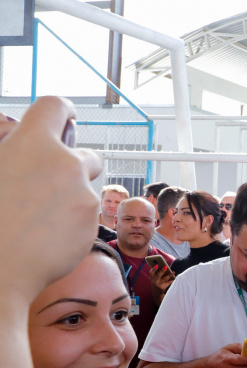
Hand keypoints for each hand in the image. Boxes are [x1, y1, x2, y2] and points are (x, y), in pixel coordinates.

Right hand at [0, 97, 101, 303]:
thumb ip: (11, 156)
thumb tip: (19, 157)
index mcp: (31, 143)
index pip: (55, 107)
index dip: (61, 111)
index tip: (66, 116)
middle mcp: (65, 163)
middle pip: (85, 154)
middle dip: (74, 166)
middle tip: (51, 183)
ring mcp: (83, 193)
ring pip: (86, 189)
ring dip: (72, 197)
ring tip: (41, 218)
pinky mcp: (92, 222)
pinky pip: (86, 216)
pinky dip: (73, 223)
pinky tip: (47, 237)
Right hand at [149, 264, 174, 305]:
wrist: (156, 294)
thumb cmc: (157, 284)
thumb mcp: (155, 280)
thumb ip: (158, 274)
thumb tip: (165, 267)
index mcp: (151, 278)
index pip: (151, 273)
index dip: (153, 269)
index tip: (157, 265)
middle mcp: (154, 282)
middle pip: (158, 275)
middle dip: (162, 271)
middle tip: (166, 267)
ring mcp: (158, 285)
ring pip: (164, 279)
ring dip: (169, 275)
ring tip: (173, 272)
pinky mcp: (162, 288)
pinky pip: (168, 283)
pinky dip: (172, 280)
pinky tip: (174, 278)